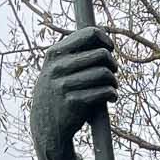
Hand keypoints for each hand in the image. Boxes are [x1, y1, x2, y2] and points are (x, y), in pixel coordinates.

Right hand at [30, 26, 117, 159]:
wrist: (46, 125)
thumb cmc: (58, 92)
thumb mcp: (56, 68)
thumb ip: (73, 51)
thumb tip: (101, 33)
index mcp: (54, 54)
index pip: (88, 34)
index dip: (105, 40)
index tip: (109, 49)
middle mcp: (57, 67)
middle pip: (101, 54)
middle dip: (112, 63)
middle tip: (113, 71)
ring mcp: (64, 85)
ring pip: (104, 73)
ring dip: (114, 81)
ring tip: (112, 86)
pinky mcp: (74, 103)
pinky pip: (104, 91)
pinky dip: (112, 94)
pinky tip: (111, 97)